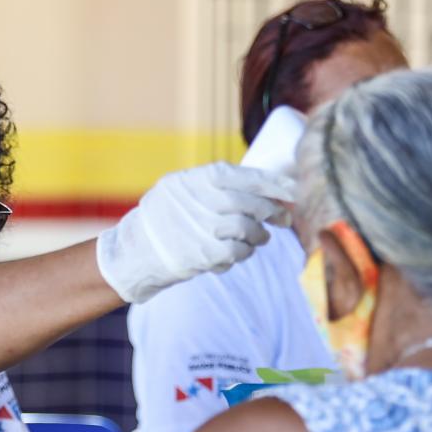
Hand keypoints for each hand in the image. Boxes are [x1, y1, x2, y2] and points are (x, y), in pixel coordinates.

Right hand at [96, 162, 294, 303]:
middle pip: (255, 205)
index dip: (277, 184)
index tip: (295, 190)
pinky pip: (240, 253)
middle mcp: (206, 200)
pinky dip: (244, 253)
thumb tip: (265, 187)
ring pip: (251, 230)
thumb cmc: (163, 215)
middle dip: (274, 212)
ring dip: (259, 236)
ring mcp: (207, 228)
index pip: (250, 177)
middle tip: (283, 218)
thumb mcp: (181, 186)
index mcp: (201, 178)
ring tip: (258, 237)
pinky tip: (238, 252)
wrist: (136, 250)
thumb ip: (216, 184)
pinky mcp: (208, 254)